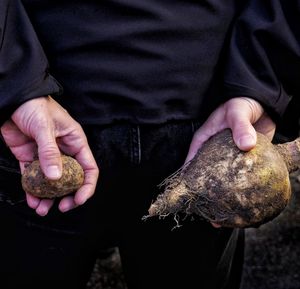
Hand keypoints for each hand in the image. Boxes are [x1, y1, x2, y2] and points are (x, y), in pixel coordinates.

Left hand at [1, 96, 98, 215]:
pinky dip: (33, 190)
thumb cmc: (34, 104)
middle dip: (68, 195)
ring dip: (49, 197)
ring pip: (52, 182)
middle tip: (62, 207)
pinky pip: (34, 178)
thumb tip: (55, 177)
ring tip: (42, 209)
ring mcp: (47, 156)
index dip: (87, 186)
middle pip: (72, 179)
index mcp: (75, 142)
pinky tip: (32, 200)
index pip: (89, 168)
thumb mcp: (44, 127)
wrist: (12, 98)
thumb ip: (50, 152)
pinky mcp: (31, 158)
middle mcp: (64, 151)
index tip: (79, 199)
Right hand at [184, 97, 275, 227]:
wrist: (262, 104)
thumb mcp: (236, 113)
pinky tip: (244, 203)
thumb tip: (246, 146)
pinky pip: (239, 178)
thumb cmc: (241, 104)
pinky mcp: (241, 162)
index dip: (186, 179)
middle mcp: (212, 153)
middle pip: (204, 177)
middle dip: (204, 194)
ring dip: (222, 197)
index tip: (185, 196)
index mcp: (203, 141)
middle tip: (206, 212)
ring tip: (223, 216)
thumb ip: (240, 127)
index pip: (190, 162)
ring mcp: (227, 159)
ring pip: (221, 181)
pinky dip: (240, 190)